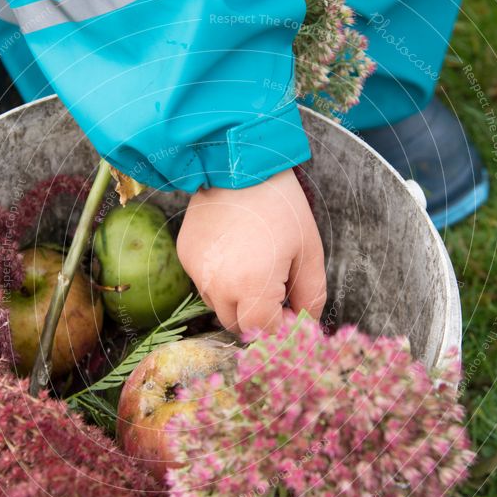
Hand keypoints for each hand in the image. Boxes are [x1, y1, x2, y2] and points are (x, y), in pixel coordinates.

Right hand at [176, 168, 325, 334]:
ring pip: (218, 306)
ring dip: (237, 300)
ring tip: (254, 266)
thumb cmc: (282, 206)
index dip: (281, 328)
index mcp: (252, 287)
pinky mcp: (185, 257)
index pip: (263, 332)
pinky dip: (219, 279)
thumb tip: (306, 325)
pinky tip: (234, 251)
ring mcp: (197, 272)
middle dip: (259, 317)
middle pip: (238, 325)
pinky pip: (204, 283)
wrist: (239, 164)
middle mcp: (218, 286)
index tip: (292, 312)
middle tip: (277, 290)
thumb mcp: (309, 252)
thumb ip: (312, 296)